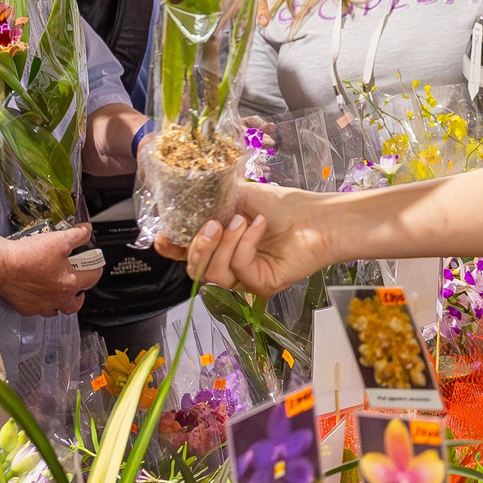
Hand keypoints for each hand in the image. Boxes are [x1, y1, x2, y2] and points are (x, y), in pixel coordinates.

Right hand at [0, 224, 101, 316]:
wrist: (1, 266)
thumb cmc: (28, 255)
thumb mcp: (58, 239)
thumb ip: (77, 236)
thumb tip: (86, 231)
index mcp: (69, 283)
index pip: (92, 278)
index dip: (95, 268)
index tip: (93, 263)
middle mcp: (58, 299)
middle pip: (77, 303)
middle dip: (80, 293)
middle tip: (77, 282)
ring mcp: (42, 306)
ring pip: (57, 310)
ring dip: (61, 302)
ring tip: (58, 291)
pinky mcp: (26, 308)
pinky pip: (38, 309)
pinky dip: (41, 303)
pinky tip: (37, 294)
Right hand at [164, 183, 334, 299]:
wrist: (316, 216)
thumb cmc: (283, 206)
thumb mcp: (238, 196)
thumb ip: (210, 202)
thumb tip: (181, 203)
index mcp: (219, 242)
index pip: (184, 253)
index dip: (171, 248)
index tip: (166, 237)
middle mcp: (228, 262)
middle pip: (194, 269)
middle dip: (197, 246)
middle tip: (213, 224)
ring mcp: (244, 277)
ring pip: (212, 274)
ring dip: (223, 244)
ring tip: (241, 221)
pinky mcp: (259, 285)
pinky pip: (238, 268)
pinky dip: (246, 243)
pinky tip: (259, 226)